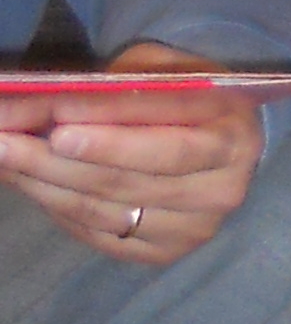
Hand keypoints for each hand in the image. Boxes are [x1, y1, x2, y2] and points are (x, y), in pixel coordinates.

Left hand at [0, 42, 268, 266]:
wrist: (218, 142)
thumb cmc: (182, 95)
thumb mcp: (160, 71)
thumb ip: (114, 86)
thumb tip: (43, 101)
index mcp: (234, 134)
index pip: (168, 139)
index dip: (111, 137)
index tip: (55, 127)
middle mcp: (223, 188)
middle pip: (126, 180)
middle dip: (55, 160)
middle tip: (3, 140)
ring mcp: (195, 228)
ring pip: (103, 210)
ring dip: (43, 183)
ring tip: (5, 156)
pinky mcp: (166, 253)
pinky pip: (99, 234)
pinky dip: (56, 207)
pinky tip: (29, 181)